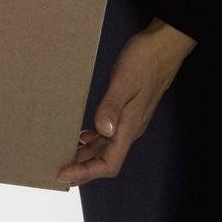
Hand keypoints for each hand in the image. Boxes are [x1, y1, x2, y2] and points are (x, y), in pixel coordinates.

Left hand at [57, 19, 195, 186]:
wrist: (164, 46)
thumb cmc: (145, 60)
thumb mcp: (124, 81)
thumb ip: (112, 107)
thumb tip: (102, 131)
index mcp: (129, 127)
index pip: (108, 164)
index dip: (85, 172)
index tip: (63, 174)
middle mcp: (130, 129)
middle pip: (106, 160)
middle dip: (83, 169)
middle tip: (58, 171)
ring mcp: (130, 121)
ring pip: (107, 148)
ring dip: (87, 156)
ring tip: (66, 156)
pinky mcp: (128, 111)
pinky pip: (109, 134)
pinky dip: (94, 140)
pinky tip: (83, 136)